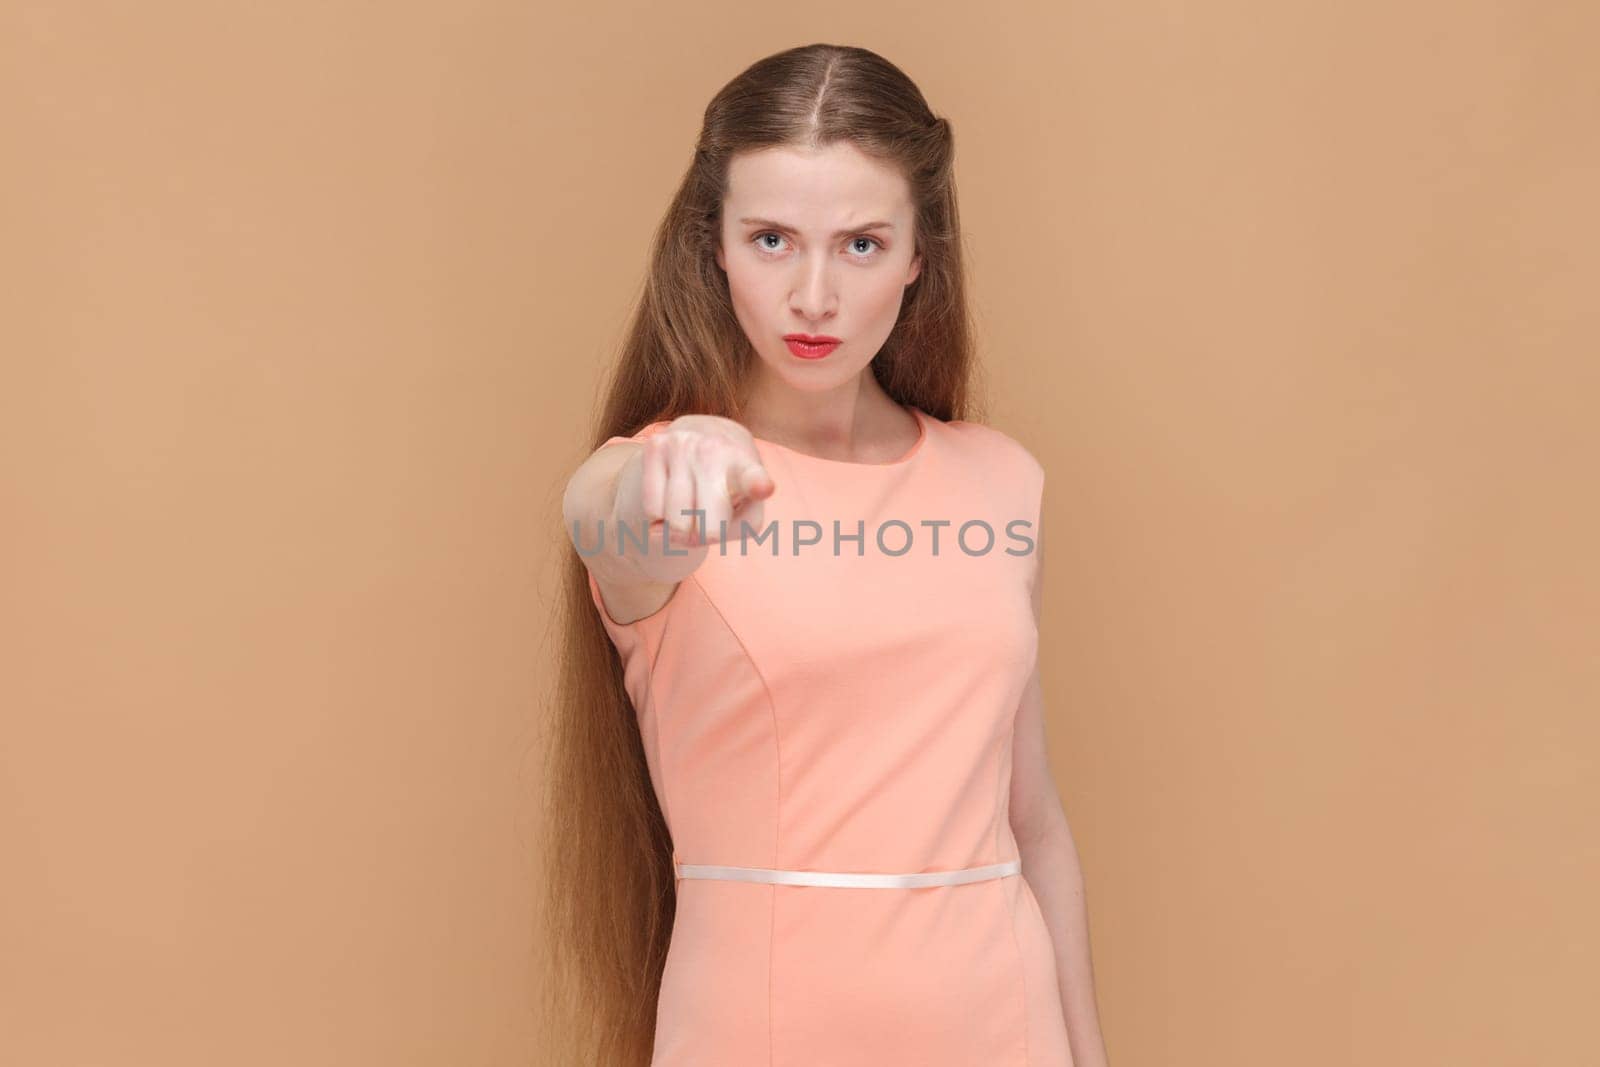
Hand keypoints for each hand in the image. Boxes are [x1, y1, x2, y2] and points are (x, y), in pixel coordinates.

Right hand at [610, 414, 775, 581]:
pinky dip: (659, 516)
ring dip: (681, 529)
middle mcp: (715, 449)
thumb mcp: (748, 507)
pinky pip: (652, 509)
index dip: (757, 485)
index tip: (763, 487)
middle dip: (707, 536)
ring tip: (691, 505)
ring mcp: (683, 445)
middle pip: (708, 529)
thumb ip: (733, 531)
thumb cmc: (731, 484)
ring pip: (675, 520)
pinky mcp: (655, 446)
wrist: (705, 432)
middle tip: (711, 517)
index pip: (752, 478)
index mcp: (746, 466)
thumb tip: (682, 533)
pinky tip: (670, 495)